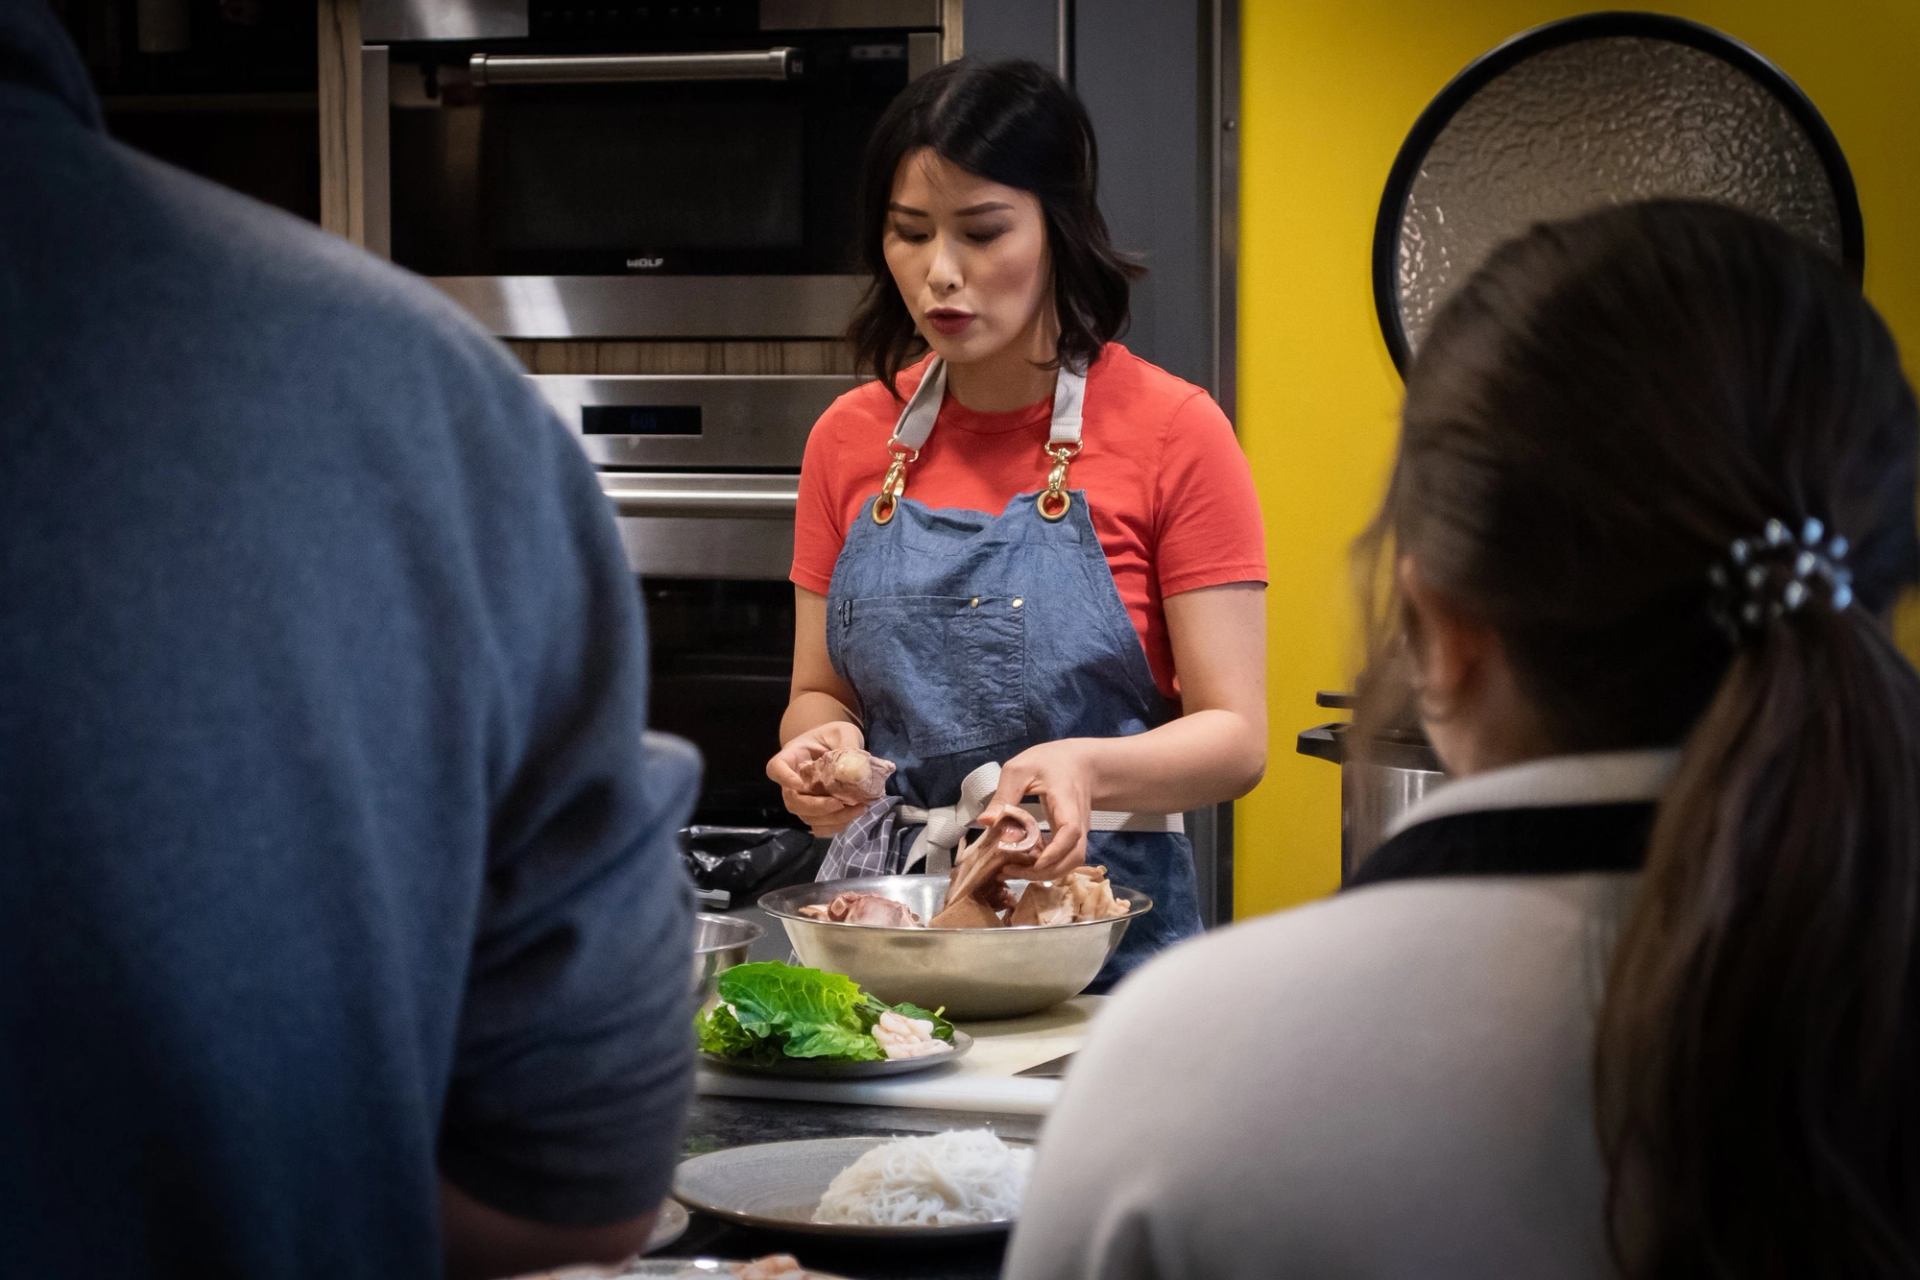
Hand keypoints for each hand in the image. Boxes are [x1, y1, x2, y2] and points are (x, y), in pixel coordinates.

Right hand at [767, 721, 869, 836]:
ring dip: (831, 819)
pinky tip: (853, 815)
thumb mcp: (843, 732)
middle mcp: (792, 781)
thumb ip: (848, 743)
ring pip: (806, 817)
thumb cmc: (834, 736)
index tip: (800, 783)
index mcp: (792, 756)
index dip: (784, 779)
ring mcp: (803, 798)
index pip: (776, 768)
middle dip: (816, 807)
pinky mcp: (816, 811)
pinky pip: (819, 826)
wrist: (836, 745)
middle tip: (841, 803)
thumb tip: (857, 765)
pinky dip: (835, 826)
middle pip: (791, 801)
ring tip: (858, 809)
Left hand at [988, 740, 1094, 880]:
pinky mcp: (1071, 838)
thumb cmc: (1049, 762)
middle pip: (1073, 857)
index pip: (1070, 832)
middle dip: (1045, 872)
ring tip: (1014, 871)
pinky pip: (1064, 859)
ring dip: (1045, 873)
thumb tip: (984, 821)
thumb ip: (1003, 796)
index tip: (1033, 863)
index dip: (1054, 852)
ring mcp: (1078, 832)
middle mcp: (1078, 822)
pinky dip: (1046, 866)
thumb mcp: (1020, 770)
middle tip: (1011, 871)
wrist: (1079, 763)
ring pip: (1071, 863)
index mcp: (1066, 802)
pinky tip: (1024, 862)